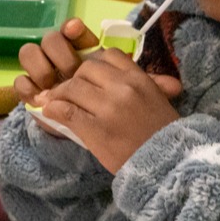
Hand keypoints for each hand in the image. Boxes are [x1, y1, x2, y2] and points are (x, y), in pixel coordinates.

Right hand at [12, 18, 100, 106]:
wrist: (89, 129)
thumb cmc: (100, 103)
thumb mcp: (106, 84)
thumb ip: (97, 60)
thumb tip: (81, 37)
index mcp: (80, 50)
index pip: (72, 29)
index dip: (71, 27)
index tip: (74, 29)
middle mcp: (56, 55)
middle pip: (49, 39)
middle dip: (60, 54)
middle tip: (72, 73)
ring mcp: (40, 70)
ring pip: (28, 52)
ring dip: (42, 69)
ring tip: (53, 86)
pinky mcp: (28, 90)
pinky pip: (20, 81)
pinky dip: (29, 89)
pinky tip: (40, 99)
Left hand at [34, 49, 184, 174]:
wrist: (169, 165)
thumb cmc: (163, 134)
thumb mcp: (158, 101)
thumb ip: (144, 84)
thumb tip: (127, 76)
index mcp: (139, 79)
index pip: (109, 55)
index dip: (95, 64)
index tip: (91, 77)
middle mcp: (123, 88)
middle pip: (85, 69)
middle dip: (75, 79)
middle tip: (71, 92)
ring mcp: (108, 108)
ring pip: (72, 88)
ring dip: (59, 94)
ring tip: (56, 102)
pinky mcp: (96, 129)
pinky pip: (67, 111)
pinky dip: (54, 109)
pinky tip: (50, 112)